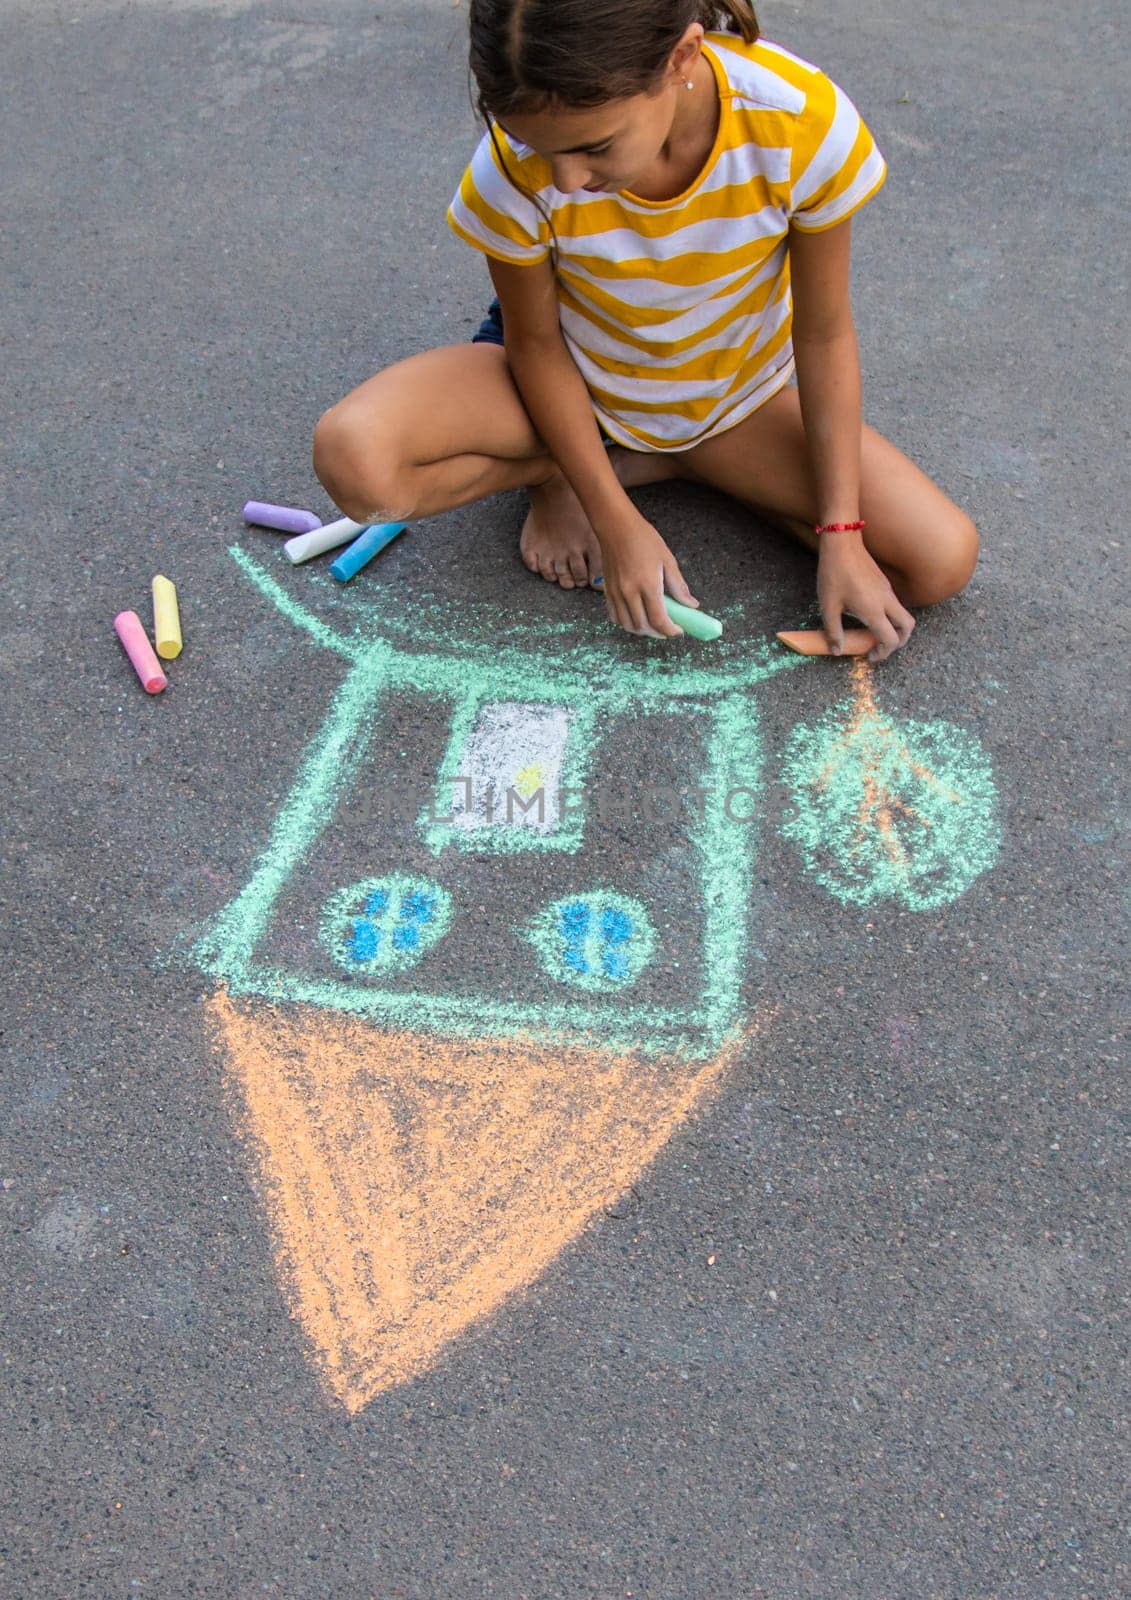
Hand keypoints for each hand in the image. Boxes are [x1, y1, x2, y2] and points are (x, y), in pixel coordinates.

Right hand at [595, 509, 698, 637]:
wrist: (615, 527)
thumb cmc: (643, 538)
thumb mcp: (667, 560)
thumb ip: (679, 586)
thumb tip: (692, 605)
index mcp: (648, 585)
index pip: (659, 620)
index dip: (670, 631)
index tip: (679, 630)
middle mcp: (630, 593)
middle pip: (643, 627)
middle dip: (658, 634)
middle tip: (668, 630)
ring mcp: (616, 593)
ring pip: (628, 625)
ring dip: (642, 631)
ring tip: (653, 626)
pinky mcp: (607, 591)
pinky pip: (615, 616)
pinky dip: (626, 623)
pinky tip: (636, 618)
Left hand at [817, 534, 914, 661]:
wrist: (842, 543)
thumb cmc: (833, 574)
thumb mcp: (828, 606)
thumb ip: (833, 631)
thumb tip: (837, 651)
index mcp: (874, 610)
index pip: (890, 639)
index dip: (883, 653)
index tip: (870, 657)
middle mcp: (886, 601)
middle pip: (907, 627)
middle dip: (898, 641)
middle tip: (879, 646)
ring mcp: (887, 591)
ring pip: (902, 615)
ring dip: (893, 628)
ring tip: (871, 633)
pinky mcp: (884, 583)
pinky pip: (894, 605)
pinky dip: (888, 616)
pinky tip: (867, 615)